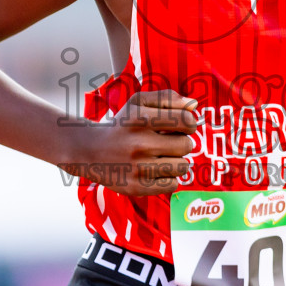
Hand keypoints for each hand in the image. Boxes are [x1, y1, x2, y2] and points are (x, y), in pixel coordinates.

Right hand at [67, 89, 198, 195]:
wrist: (90, 150)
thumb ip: (167, 98)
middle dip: (182, 143)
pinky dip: (169, 178)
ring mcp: (137, 168)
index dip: (189, 123)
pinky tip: (155, 171)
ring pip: (183, 167)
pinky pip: (173, 185)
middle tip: (168, 143)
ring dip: (178, 162)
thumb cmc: (122, 124)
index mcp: (141, 119)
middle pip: (187, 145)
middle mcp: (139, 144)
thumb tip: (194, 105)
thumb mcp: (138, 103)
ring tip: (162, 157)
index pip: (186, 121)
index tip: (181, 126)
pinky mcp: (137, 187)